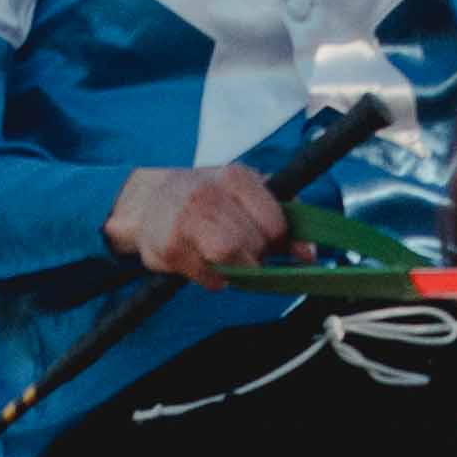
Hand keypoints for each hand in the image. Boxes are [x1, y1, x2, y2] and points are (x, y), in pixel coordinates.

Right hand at [105, 161, 297, 284]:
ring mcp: (186, 222)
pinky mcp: (170, 250)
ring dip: (238, 269)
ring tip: (229, 257)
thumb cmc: (205, 196)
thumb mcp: (245, 191)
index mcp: (234, 177)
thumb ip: (283, 216)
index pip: (274, 222)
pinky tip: (205, 261)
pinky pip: (210, 279)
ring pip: (231, 261)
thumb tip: (309, 254)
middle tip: (246, 250)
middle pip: (254, 244)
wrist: (147, 201)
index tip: (271, 241)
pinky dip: (216, 278)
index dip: (279, 240)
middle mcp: (208, 196)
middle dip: (257, 256)